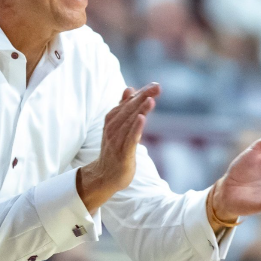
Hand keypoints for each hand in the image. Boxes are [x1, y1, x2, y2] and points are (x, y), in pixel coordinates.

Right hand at [78, 83, 160, 211]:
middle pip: (129, 109)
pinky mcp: (122, 153)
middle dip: (143, 97)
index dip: (142, 93)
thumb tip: (129, 88)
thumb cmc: (114, 149)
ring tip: (150, 99)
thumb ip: (124, 107)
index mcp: (113, 119)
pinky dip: (136, 128)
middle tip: (157, 87)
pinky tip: (142, 118)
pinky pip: (130, 138)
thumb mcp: (118, 126)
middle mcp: (113, 127)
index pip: (128, 102)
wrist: (104, 175)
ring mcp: (116, 140)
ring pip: (130, 122)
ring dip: (140, 110)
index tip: (155, 85)